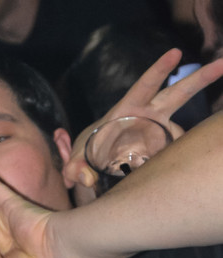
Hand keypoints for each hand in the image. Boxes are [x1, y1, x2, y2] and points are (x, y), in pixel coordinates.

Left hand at [66, 49, 222, 189]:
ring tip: (203, 143)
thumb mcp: (75, 160)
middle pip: (178, 93)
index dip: (159, 69)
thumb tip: (82, 179)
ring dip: (196, 132)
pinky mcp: (163, 151)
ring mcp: (159, 133)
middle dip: (201, 78)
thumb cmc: (86, 155)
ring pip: (183, 126)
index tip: (175, 54)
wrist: (95, 168)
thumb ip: (74, 168)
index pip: (145, 85)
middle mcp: (148, 117)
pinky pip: (176, 152)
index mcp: (127, 109)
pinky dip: (180, 160)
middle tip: (222, 63)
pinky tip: (183, 169)